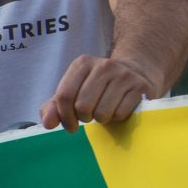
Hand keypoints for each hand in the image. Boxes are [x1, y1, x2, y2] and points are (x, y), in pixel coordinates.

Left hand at [40, 54, 161, 132]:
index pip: (64, 95)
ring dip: (101, 119)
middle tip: (90, 115)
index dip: (65, 116)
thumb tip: (48, 124)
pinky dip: (117, 118)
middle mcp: (104, 65)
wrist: (135, 73)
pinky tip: (119, 109)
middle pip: (82, 106)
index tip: (71, 125)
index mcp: (82, 63)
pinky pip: (120, 114)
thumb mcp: (73, 91)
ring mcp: (123, 75)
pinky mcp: (139, 87)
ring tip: (104, 111)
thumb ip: (54, 106)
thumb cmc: (98, 87)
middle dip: (84, 118)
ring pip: (101, 112)